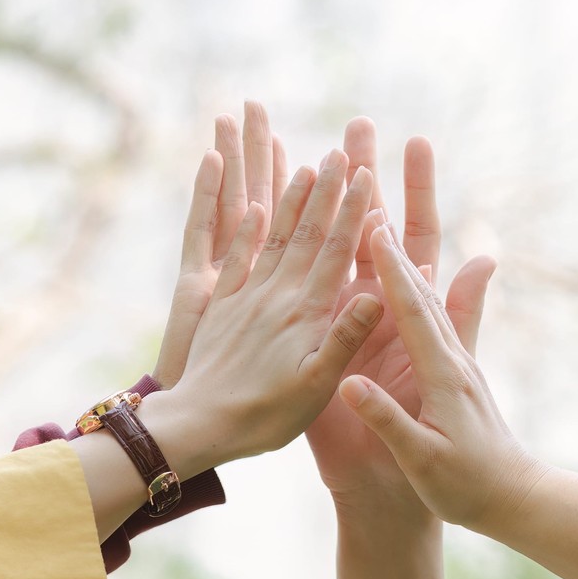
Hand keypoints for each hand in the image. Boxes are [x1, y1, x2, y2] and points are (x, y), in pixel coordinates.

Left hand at [140, 147, 382, 475]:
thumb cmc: (266, 417)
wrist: (198, 426)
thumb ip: (345, 338)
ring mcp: (246, 298)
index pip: (335, 251)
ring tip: (304, 164)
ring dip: (289, 199)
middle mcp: (276, 297)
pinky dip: (244, 230)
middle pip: (306, 234)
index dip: (352, 211)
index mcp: (306, 315)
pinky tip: (250, 207)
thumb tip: (378, 294)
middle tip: (340, 152)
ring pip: (272, 236)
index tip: (365, 174)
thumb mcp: (316, 387)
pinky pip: (233, 259)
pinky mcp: (221, 308)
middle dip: (326, 191)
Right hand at [336, 220, 543, 535]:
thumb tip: (351, 386)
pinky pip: (416, 316)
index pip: (409, 308)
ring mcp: (445, 357)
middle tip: (376, 173)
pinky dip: (397, 283)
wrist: (508, 500)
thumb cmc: (465, 488)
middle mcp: (445, 352)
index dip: (389, 265)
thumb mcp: (423, 460)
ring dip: (394, 245)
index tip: (370, 220)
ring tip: (371, 203)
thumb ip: (388, 420)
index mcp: (439, 371)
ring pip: (416, 289)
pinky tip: (383, 266)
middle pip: (415, 278)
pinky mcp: (441, 367)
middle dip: (393, 225)